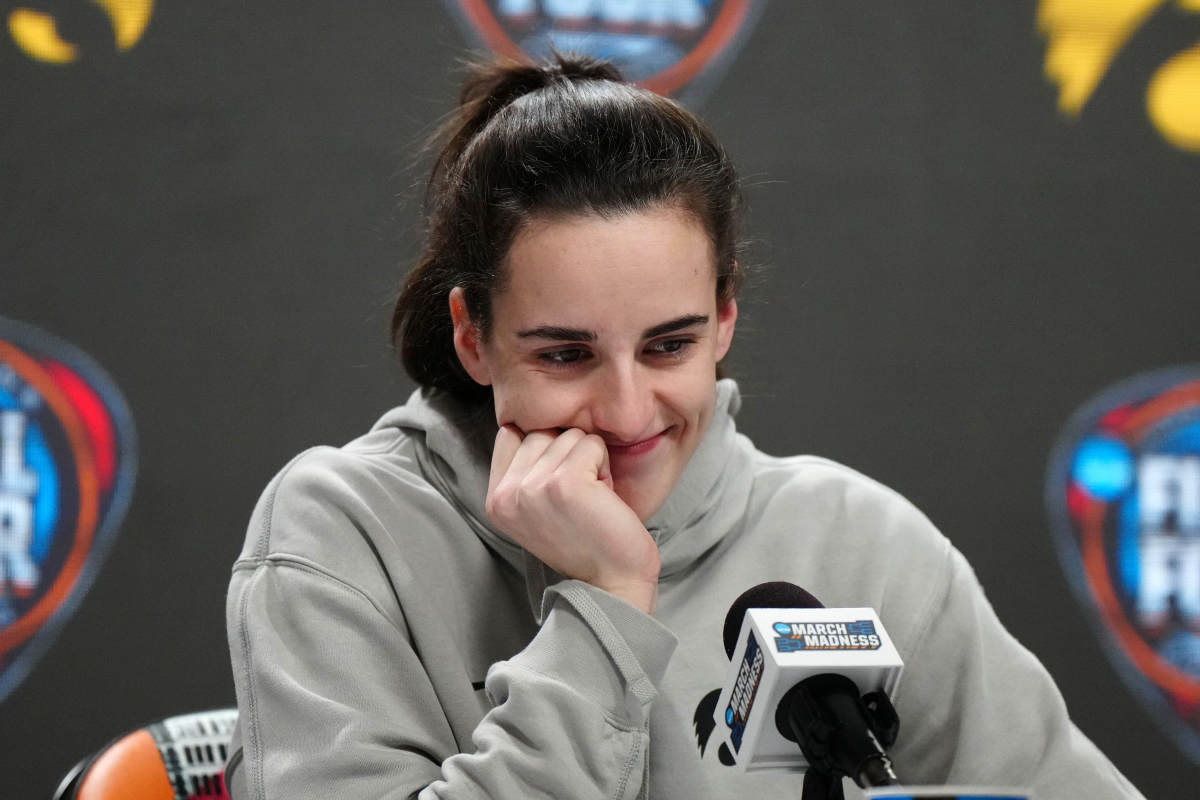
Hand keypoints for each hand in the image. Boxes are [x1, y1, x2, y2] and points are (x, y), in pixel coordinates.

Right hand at [485, 425, 661, 613]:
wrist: (612, 583)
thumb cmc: (584, 541)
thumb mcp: (536, 507)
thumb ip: (523, 469)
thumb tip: (522, 423)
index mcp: (495, 499)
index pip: (511, 434)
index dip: (544, 450)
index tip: (560, 488)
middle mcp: (506, 493)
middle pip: (542, 431)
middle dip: (569, 456)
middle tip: (580, 498)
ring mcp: (533, 487)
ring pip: (570, 435)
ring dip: (590, 461)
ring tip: (591, 499)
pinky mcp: (565, 482)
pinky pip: (592, 444)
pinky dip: (605, 466)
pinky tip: (603, 497)